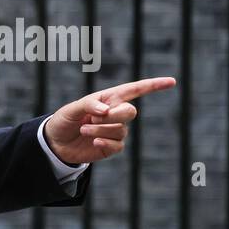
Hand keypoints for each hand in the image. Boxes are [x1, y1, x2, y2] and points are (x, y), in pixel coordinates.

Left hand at [43, 76, 175, 164]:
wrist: (56, 143)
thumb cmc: (64, 121)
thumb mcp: (71, 109)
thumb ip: (88, 105)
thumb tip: (106, 110)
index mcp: (109, 99)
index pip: (135, 90)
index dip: (154, 85)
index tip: (172, 81)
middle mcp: (115, 113)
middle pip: (130, 112)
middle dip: (113, 116)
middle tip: (92, 120)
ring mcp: (115, 130)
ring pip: (120, 130)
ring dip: (100, 130)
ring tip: (83, 131)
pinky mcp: (111, 146)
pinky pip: (118, 145)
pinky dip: (105, 143)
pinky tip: (94, 142)